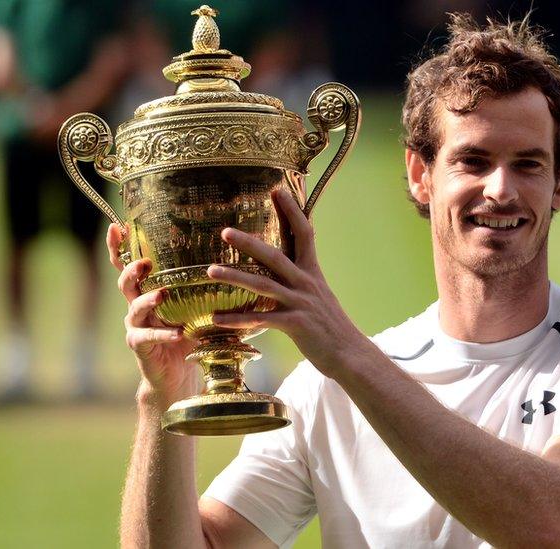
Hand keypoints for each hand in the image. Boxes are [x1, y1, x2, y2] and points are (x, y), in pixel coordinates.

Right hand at [106, 224, 196, 405]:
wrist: (177, 374)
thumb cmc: (190, 336)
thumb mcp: (199, 308)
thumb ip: (210, 290)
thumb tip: (242, 266)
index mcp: (148, 291)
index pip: (129, 265)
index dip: (120, 247)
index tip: (116, 227)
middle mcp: (137, 306)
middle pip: (125, 282)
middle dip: (132, 269)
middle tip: (145, 262)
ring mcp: (136, 326)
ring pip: (134, 308)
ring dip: (148, 299)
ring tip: (162, 294)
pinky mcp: (140, 346)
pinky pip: (147, 337)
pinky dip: (162, 334)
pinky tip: (176, 333)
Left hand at [207, 190, 371, 377]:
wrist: (349, 354)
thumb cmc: (330, 326)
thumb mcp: (318, 295)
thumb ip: (299, 280)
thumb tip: (282, 267)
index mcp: (312, 272)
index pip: (304, 233)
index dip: (292, 211)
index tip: (277, 190)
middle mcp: (306, 283)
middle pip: (275, 256)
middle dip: (250, 242)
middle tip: (225, 231)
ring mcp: (301, 303)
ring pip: (264, 285)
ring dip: (235, 277)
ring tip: (210, 271)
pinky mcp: (296, 325)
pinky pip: (261, 319)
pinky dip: (237, 319)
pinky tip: (216, 318)